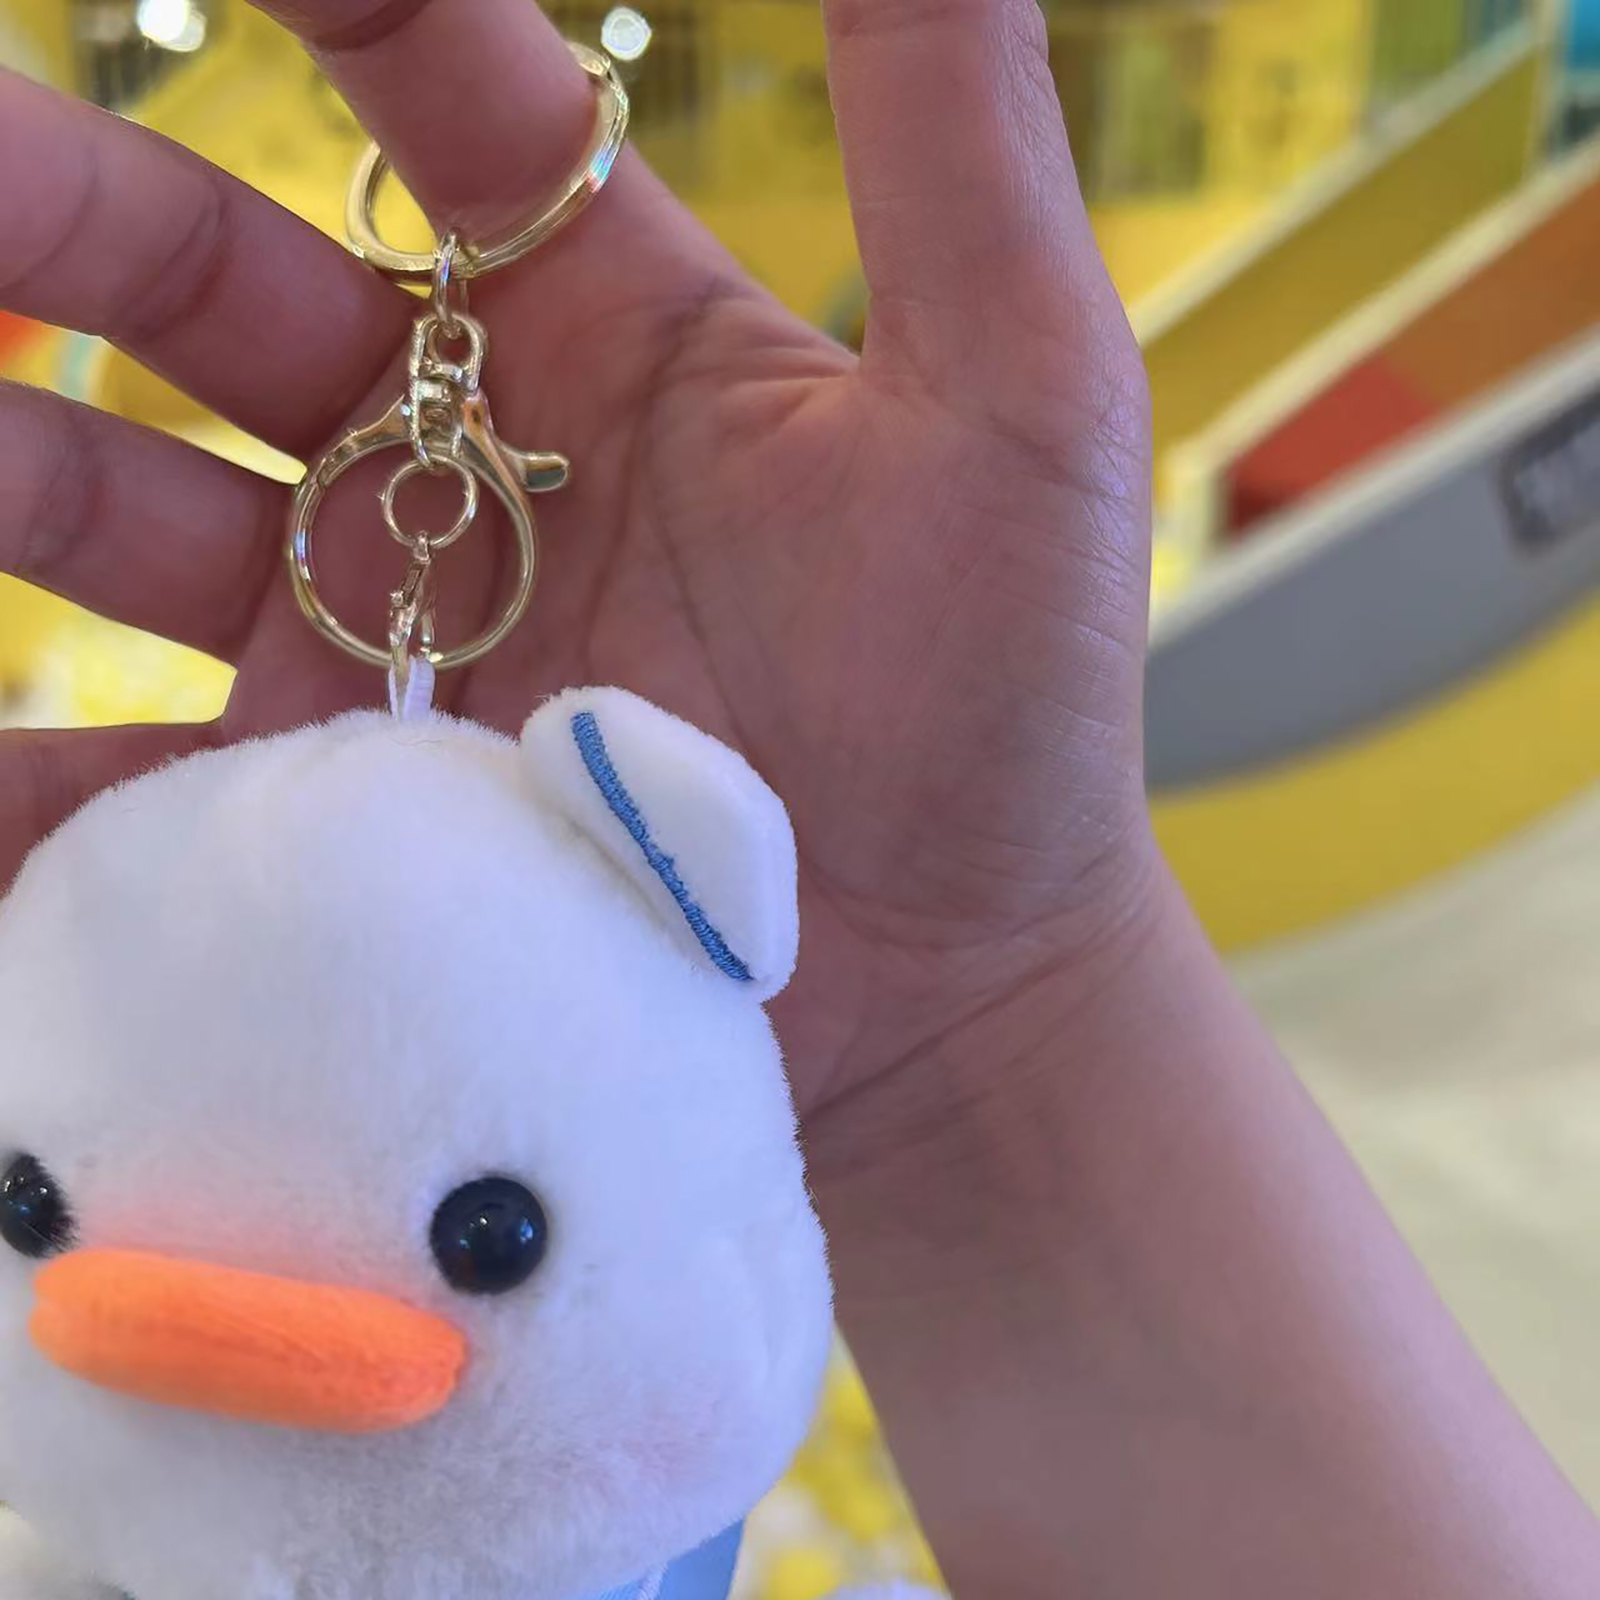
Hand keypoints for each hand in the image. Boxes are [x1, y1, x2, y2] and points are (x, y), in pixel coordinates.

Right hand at [0, 0, 1153, 1135]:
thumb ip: (947, 128)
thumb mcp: (1018, 395)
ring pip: (115, 513)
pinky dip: (21, 787)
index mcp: (604, 323)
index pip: (428, 84)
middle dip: (56, 207)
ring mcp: (381, 649)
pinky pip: (132, 789)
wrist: (954, 991)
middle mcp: (461, 466)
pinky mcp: (345, 827)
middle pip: (201, 284)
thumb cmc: (1009, 703)